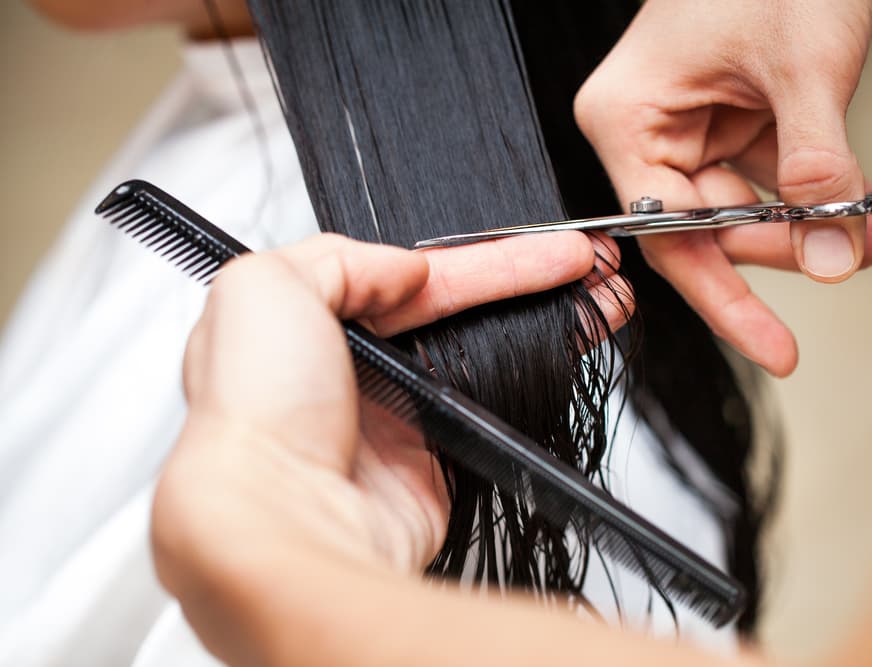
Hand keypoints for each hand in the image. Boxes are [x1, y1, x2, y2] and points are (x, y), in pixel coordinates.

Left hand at [151, 231, 624, 654]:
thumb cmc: (253, 417)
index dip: (478, 258)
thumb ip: (337, 258)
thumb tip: (403, 270)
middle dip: (526, 280)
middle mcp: (350, 368)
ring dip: (545, 319)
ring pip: (484, 349)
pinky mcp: (432, 458)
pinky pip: (495, 402)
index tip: (536, 245)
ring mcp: (394, 414)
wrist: (288, 526)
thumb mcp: (262, 287)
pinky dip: (539, 373)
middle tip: (586, 264)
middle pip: (456, 308)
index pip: (408, 275)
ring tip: (600, 295)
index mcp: (304, 324)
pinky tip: (571, 345)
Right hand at [574, 0, 871, 375]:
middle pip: (729, 229)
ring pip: (769, 209)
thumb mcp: (801, 65)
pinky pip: (790, 177)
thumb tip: (831, 258)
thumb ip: (815, 166)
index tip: (776, 347)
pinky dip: (844, 188)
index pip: (670, 236)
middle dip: (820, 244)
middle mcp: (655, 135)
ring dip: (849, 221)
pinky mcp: (740, 123)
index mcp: (631, 122)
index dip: (725, 296)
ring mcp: (699, 131)